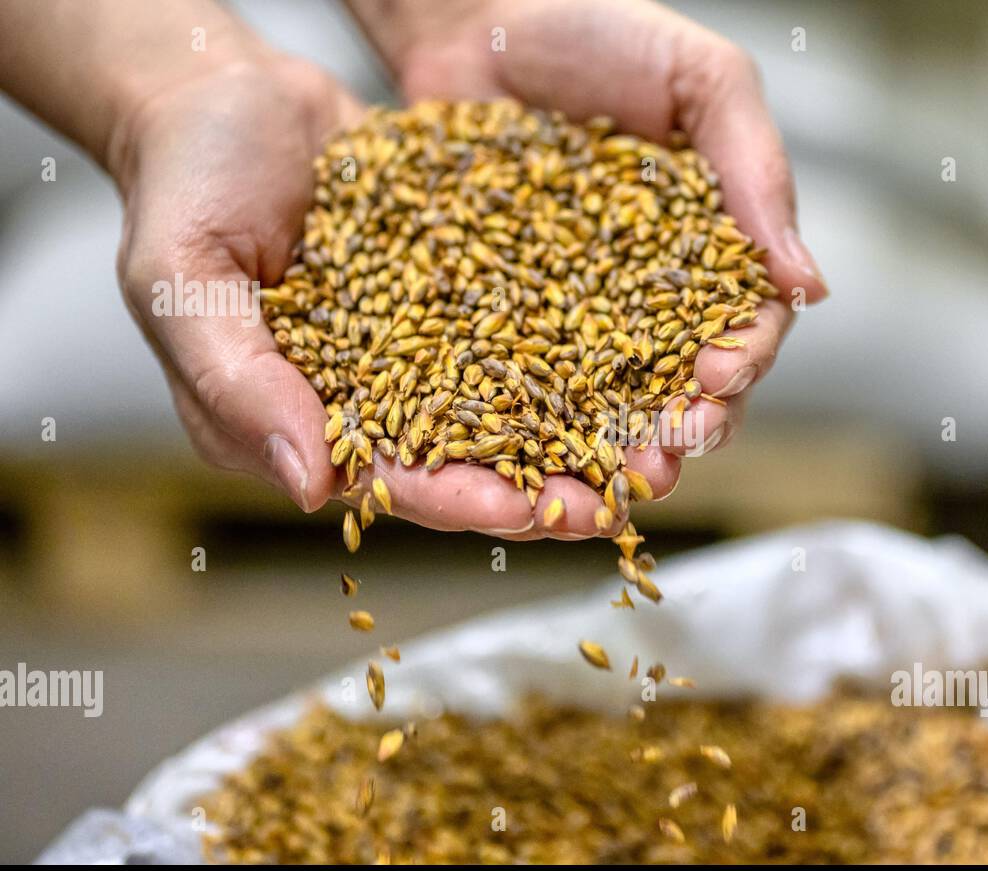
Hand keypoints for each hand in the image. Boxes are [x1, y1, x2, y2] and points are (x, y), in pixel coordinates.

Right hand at [112, 54, 621, 538]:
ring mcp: (426, 347)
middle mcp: (376, 396)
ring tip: (652, 445)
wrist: (227, 91)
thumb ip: (236, 384)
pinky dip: (584, 347)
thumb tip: (310, 488)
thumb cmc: (183, 183)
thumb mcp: (182, 281)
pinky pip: (531, 326)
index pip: (392, 481)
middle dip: (544, 486)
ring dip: (582, 432)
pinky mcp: (464, 294)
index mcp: (306, 419)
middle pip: (472, 460)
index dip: (460, 500)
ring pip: (516, 405)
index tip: (526, 509)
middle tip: (618, 498)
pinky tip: (642, 354)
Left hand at [347, 0, 827, 521]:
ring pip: (604, 400)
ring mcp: (573, 312)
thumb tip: (811, 285)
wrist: (475, 12)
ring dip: (610, 449)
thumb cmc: (597, 30)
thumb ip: (757, 172)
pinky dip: (525, 424)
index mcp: (710, 250)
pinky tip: (521, 456)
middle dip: (681, 426)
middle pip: (679, 383)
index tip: (722, 377)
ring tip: (603, 482)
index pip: (744, 324)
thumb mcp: (701, 79)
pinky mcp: (499, 316)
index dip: (741, 359)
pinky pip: (516, 378)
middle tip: (666, 455)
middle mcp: (647, 296)